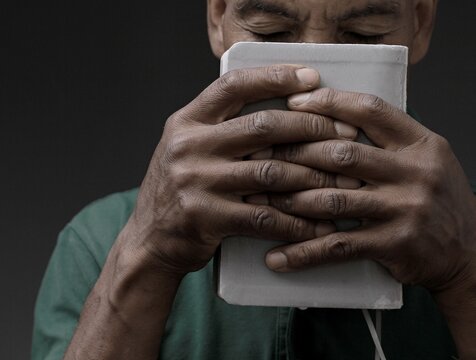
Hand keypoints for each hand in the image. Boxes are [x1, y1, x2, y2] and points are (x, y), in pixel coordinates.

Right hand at [125, 66, 360, 274]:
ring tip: (346, 180)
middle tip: (344, 134)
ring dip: (315, 177)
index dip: (275, 77)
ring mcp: (197, 182)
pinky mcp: (207, 218)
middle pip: (263, 126)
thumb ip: (220, 128)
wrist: (149, 240)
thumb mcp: (186, 147)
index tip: (311, 77)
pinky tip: (320, 225)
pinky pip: (265, 218)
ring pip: (272, 172)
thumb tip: (280, 113)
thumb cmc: (178, 190)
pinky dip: (297, 222)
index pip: (234, 85)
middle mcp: (190, 146)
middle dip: (311, 128)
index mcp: (186, 122)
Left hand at [251, 88, 475, 293]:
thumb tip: (333, 118)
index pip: (369, 109)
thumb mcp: (426, 157)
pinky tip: (278, 257)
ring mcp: (404, 209)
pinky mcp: (393, 244)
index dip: (328, 102)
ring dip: (291, 200)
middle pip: (342, 153)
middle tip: (262, 154)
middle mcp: (413, 172)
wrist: (470, 251)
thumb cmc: (438, 199)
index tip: (294, 102)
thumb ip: (387, 139)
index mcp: (420, 143)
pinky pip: (339, 246)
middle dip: (296, 152)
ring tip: (260, 201)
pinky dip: (304, 252)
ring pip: (333, 199)